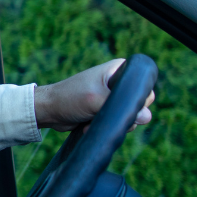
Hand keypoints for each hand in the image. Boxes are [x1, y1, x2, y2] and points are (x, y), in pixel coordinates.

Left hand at [33, 59, 155, 131]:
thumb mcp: (96, 100)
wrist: (49, 111)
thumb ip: (121, 107)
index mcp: (118, 70)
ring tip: (91, 120)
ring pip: (129, 116)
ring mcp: (112, 96)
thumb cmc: (69, 99)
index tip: (117, 105)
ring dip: (111, 122)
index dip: (137, 100)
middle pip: (139, 104)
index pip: (144, 87)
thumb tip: (146, 117)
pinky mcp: (106, 109)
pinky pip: (116, 121)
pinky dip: (105, 126)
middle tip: (103, 114)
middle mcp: (118, 81)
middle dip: (123, 114)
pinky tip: (88, 126)